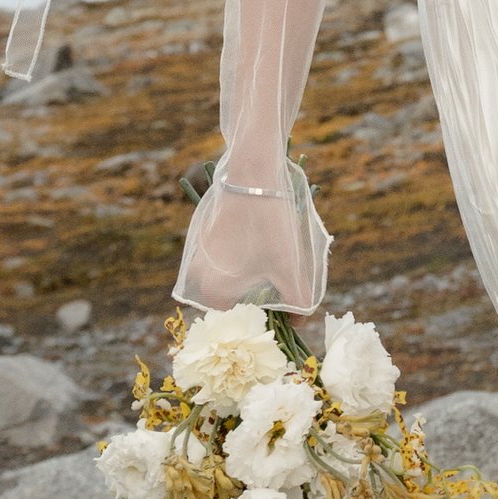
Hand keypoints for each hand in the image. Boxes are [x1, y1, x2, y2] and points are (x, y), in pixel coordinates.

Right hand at [182, 169, 320, 317]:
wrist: (252, 175)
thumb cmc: (270, 225)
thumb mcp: (290, 269)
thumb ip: (298, 303)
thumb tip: (299, 323)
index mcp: (213, 295)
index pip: (244, 322)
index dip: (269, 319)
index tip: (287, 309)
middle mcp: (198, 282)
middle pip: (236, 304)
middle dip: (262, 301)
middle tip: (286, 287)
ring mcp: (199, 261)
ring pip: (231, 283)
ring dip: (253, 282)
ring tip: (277, 267)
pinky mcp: (204, 243)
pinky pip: (225, 265)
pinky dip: (243, 265)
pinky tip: (263, 250)